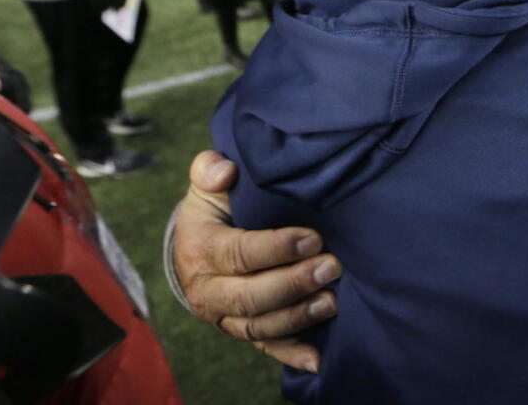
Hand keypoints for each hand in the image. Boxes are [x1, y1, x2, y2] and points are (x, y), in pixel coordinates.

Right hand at [174, 151, 341, 371]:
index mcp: (201, 250)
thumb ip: (211, 169)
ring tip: (332, 302)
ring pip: (259, 326)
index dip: (276, 248)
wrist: (195, 245)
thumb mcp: (208, 184)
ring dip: (297, 317)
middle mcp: (209, 290)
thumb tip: (225, 170)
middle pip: (250, 297)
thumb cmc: (214, 208)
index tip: (312, 238)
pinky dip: (292, 355)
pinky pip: (265, 347)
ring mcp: (224, 316)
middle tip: (331, 267)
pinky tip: (319, 359)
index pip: (238, 253)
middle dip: (293, 284)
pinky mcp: (241, 330)